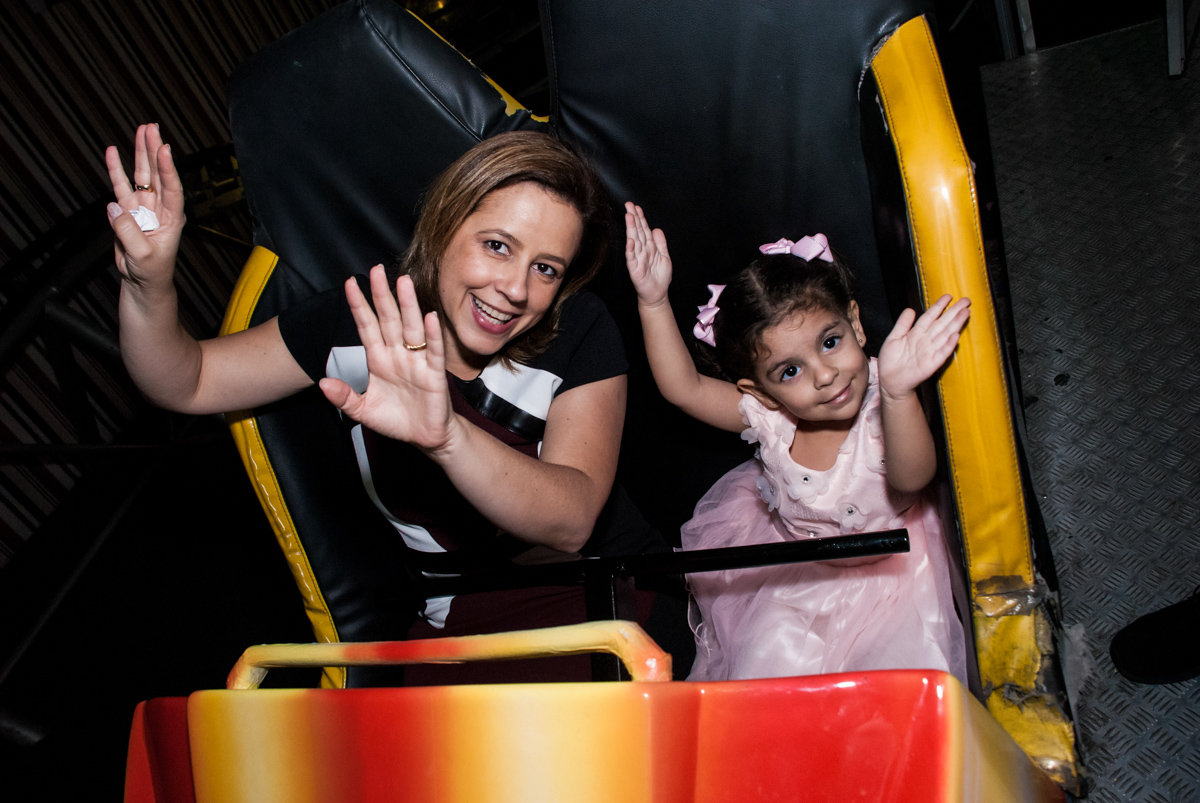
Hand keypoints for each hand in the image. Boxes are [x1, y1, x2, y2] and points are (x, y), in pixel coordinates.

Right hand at [105, 124, 185, 290]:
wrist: (142, 281)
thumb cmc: (152, 271)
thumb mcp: (143, 255)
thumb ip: (128, 232)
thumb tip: (114, 208)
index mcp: (172, 218)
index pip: (172, 188)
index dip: (168, 169)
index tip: (164, 148)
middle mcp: (159, 208)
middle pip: (157, 173)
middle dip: (154, 150)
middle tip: (151, 128)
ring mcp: (143, 207)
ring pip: (141, 175)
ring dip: (139, 153)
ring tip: (140, 130)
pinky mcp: (127, 211)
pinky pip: (121, 186)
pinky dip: (116, 170)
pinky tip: (112, 153)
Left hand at [319, 266, 458, 452]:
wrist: (424, 437)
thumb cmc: (396, 420)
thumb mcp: (362, 411)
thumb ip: (344, 397)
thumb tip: (323, 383)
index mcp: (378, 359)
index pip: (367, 326)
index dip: (359, 306)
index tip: (349, 283)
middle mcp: (397, 354)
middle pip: (388, 319)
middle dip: (382, 295)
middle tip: (376, 270)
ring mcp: (416, 361)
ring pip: (411, 327)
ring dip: (407, 305)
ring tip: (403, 282)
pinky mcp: (433, 373)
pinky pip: (432, 350)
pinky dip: (432, 334)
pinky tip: (429, 317)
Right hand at [624, 202, 672, 307]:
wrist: (657, 294)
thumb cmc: (659, 277)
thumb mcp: (664, 256)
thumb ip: (661, 242)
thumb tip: (657, 229)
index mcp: (649, 247)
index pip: (644, 229)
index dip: (640, 218)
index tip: (636, 207)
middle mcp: (641, 250)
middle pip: (637, 231)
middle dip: (633, 218)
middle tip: (629, 205)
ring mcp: (637, 259)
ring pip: (634, 241)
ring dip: (631, 229)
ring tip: (629, 217)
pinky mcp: (635, 269)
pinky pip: (632, 258)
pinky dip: (631, 249)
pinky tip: (630, 240)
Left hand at [878, 294, 970, 399]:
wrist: (890, 380)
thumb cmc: (891, 360)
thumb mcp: (894, 338)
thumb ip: (902, 324)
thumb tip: (910, 309)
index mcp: (916, 333)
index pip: (930, 317)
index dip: (939, 306)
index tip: (948, 296)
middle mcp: (926, 341)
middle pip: (942, 323)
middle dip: (954, 312)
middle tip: (966, 300)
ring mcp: (930, 351)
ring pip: (945, 335)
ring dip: (955, 324)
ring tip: (965, 313)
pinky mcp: (931, 364)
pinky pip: (942, 353)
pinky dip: (948, 345)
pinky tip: (955, 336)